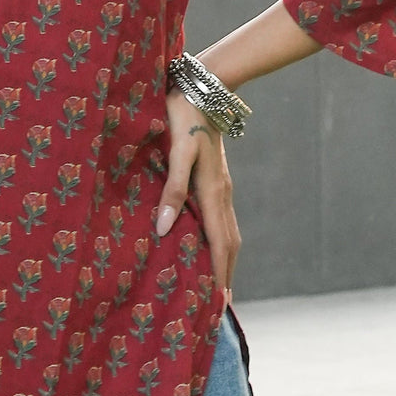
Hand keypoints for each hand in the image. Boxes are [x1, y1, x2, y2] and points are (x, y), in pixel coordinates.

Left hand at [155, 87, 240, 308]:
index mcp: (213, 191)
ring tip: (218, 285)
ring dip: (225, 260)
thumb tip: (165, 229)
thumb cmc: (182, 115)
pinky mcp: (216, 177)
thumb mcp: (176, 150)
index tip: (219, 306)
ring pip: (229, 232)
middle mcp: (222, 193)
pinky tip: (209, 244)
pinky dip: (220, 240)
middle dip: (226, 276)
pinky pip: (221, 218)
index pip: (220, 245)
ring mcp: (222, 185)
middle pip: (230, 244)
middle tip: (221, 309)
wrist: (204, 86)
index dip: (219, 276)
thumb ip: (172, 188)